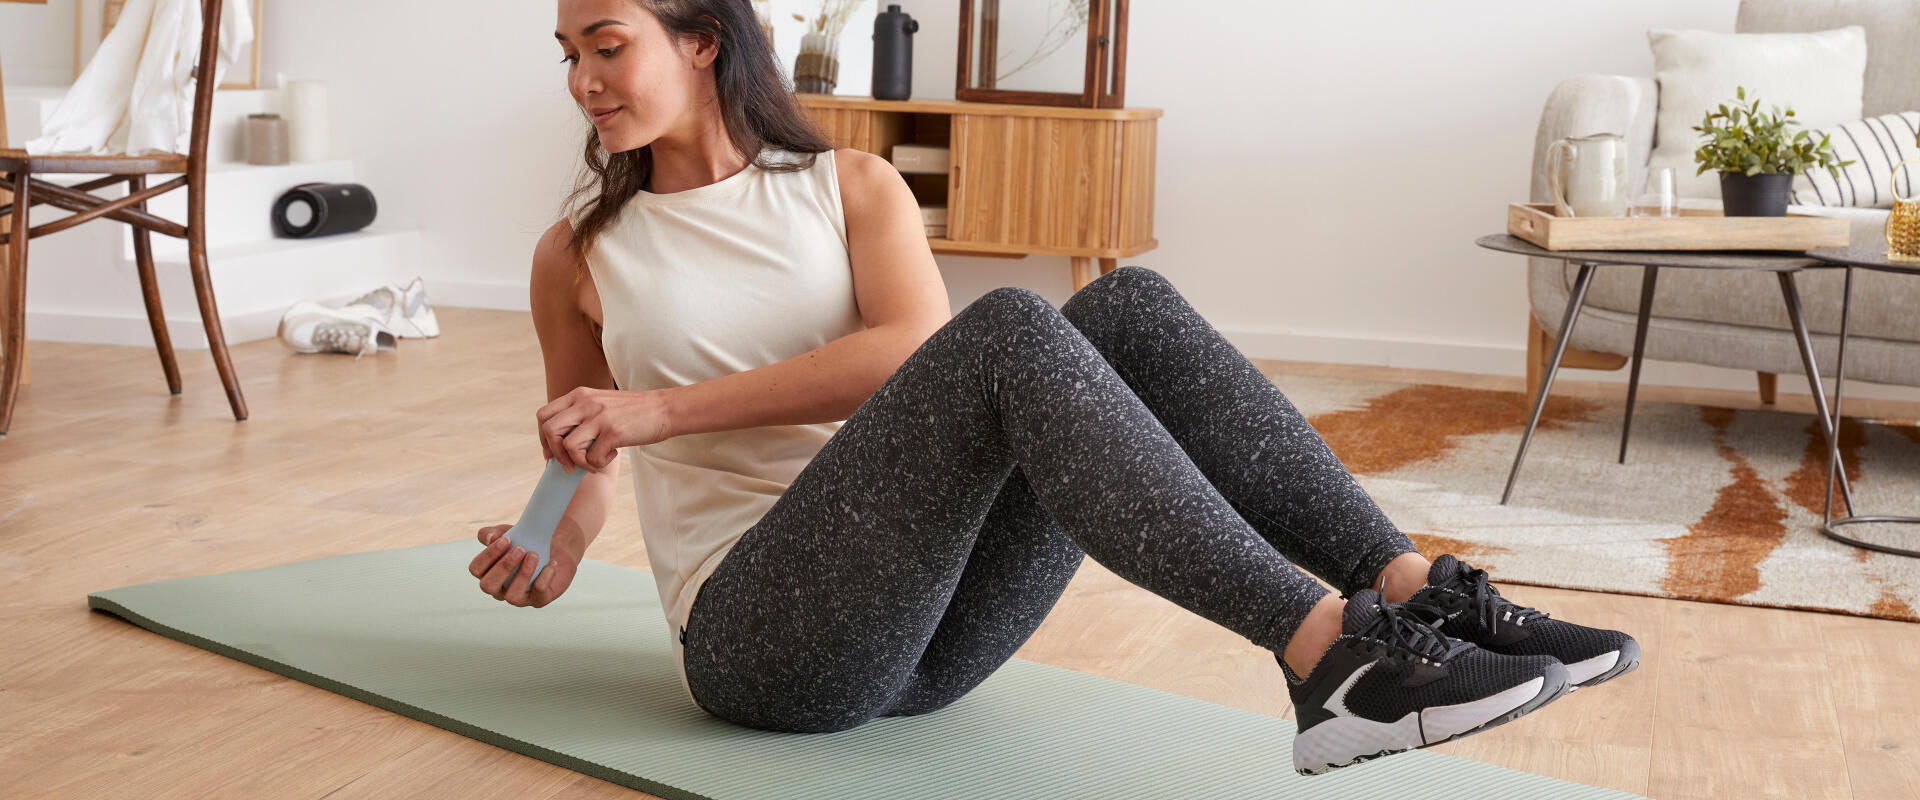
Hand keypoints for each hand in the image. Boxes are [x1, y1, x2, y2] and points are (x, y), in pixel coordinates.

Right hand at [469, 519, 591, 607]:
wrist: (555, 549)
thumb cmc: (526, 543)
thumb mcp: (509, 533)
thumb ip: (493, 533)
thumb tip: (490, 538)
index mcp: (487, 573)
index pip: (476, 569)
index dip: (488, 555)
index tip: (506, 539)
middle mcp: (499, 589)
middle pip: (488, 586)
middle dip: (503, 567)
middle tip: (520, 549)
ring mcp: (518, 597)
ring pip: (512, 596)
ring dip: (523, 575)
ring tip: (534, 555)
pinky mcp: (538, 599)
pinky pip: (538, 595)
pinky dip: (544, 578)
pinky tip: (550, 564)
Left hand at [537, 387, 672, 473]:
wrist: (665, 409)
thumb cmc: (634, 412)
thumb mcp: (601, 404)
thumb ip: (581, 415)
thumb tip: (561, 444)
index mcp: (580, 395)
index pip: (544, 415)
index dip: (543, 438)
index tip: (551, 453)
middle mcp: (585, 403)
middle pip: (550, 430)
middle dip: (554, 453)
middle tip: (567, 465)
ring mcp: (599, 417)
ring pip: (567, 446)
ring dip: (577, 462)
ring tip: (593, 463)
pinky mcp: (613, 432)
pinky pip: (591, 457)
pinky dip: (598, 464)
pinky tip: (612, 456)